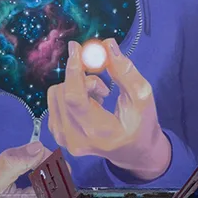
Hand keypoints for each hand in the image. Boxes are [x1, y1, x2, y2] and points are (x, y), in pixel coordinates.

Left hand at [48, 39, 171, 180]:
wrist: (134, 152)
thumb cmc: (142, 124)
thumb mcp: (142, 97)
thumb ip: (125, 72)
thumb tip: (107, 45)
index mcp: (99, 132)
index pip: (75, 99)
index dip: (73, 70)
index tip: (75, 47)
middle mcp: (75, 139)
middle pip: (62, 93)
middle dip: (82, 78)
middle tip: (104, 84)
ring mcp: (64, 140)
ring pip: (56, 95)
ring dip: (76, 87)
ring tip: (98, 96)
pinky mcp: (58, 136)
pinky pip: (54, 103)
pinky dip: (70, 95)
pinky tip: (88, 104)